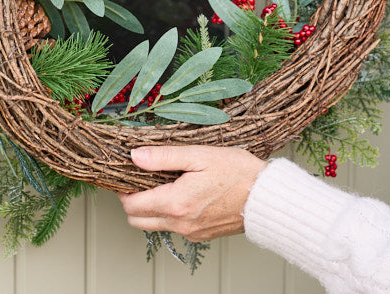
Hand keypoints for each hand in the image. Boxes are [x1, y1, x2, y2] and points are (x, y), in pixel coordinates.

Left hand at [118, 145, 266, 241]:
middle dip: (131, 201)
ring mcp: (191, 232)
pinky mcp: (201, 234)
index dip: (122, 189)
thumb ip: (163, 156)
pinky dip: (168, 213)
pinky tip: (180, 193)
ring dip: (149, 208)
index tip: (125, 174)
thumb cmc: (238, 172)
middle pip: (137, 221)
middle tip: (138, 179)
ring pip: (154, 226)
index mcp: (176, 203)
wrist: (266, 197)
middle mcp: (180, 223)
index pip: (132, 205)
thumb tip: (135, 156)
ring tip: (160, 183)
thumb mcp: (199, 155)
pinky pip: (174, 227)